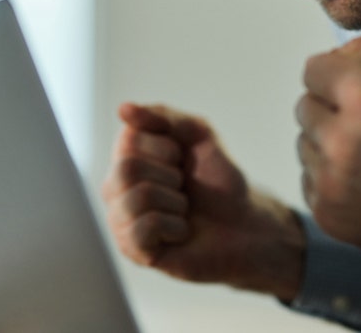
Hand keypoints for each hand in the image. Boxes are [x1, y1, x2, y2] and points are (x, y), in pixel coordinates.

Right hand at [101, 102, 304, 299]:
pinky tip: (180, 233)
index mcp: (125, 158)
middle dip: (171, 176)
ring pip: (138, 198)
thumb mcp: (197, 133)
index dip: (167, 149)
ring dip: (176, 203)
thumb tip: (123, 108)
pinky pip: (145, 229)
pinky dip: (175, 227)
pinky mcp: (134, 251)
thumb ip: (162, 116)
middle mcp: (115, 189)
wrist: (244, 223)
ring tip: (182, 211)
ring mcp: (121, 221)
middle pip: (127, 169)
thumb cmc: (217, 179)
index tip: (181, 161)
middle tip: (184, 188)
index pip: (129, 141)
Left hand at [296, 37, 360, 282]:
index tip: (360, 90)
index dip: (339, 76)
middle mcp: (341, 140)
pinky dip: (332, 179)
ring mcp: (332, 182)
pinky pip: (309, 181)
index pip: (312, 70)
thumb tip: (333, 56)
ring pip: (304, 144)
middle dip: (333, 109)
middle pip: (304, 107)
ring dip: (330, 144)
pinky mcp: (329, 215)